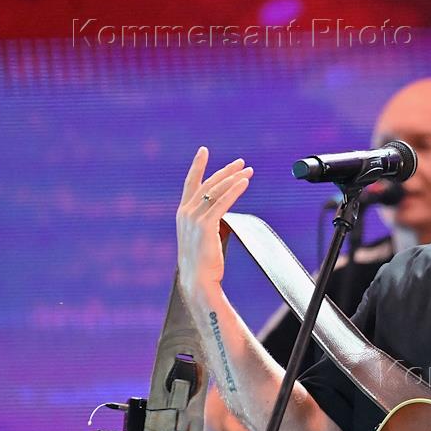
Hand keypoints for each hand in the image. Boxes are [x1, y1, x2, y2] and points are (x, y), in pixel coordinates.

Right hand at [176, 146, 252, 292]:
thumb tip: (225, 212)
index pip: (190, 184)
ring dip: (234, 178)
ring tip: (248, 170)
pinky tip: (244, 182)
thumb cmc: (203, 263)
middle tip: (241, 162)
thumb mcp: (205, 236)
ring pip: (216, 191)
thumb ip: (212, 221)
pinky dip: (234, 191)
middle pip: (208, 184)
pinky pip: (222, 203)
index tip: (204, 150)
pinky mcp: (205, 225)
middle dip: (226, 171)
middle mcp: (186, 212)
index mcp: (183, 213)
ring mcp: (194, 218)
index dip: (197, 166)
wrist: (197, 280)